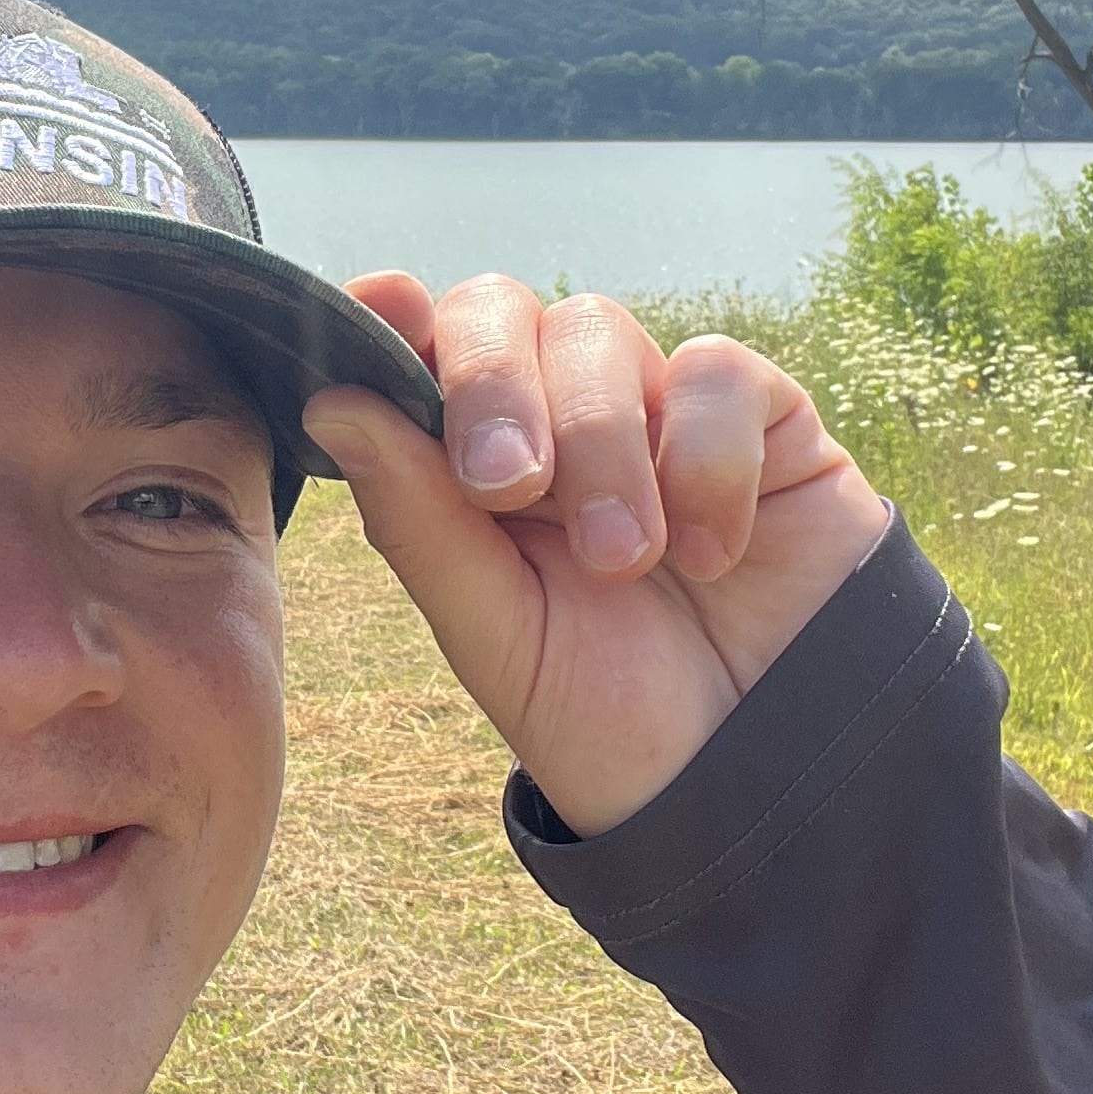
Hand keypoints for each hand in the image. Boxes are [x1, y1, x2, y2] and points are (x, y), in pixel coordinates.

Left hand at [301, 279, 889, 836]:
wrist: (761, 783)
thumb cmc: (612, 721)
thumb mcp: (498, 638)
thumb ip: (419, 522)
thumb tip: (331, 402)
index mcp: (467, 468)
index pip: (415, 350)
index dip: (390, 319)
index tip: (379, 310)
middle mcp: (554, 419)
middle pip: (499, 311)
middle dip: (490, 383)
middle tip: (508, 487)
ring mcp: (655, 410)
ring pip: (598, 330)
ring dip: (599, 444)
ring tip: (627, 563)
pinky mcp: (762, 419)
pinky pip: (717, 371)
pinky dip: (705, 456)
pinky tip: (712, 552)